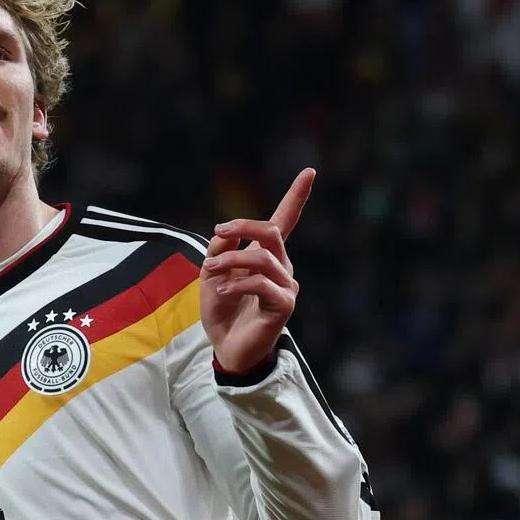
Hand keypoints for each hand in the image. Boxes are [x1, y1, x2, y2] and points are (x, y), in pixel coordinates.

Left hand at [201, 168, 314, 373]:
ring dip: (230, 260)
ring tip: (210, 272)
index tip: (309, 171)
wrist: (226, 347)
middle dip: (241, 227)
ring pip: (261, 257)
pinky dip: (236, 284)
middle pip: (270, 231)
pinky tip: (221, 292)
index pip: (285, 221)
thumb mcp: (211, 274)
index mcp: (267, 256)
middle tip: (219, 232)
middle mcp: (282, 267)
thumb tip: (226, 231)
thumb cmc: (222, 311)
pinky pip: (261, 283)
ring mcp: (286, 286)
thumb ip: (218, 249)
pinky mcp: (284, 305)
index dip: (296, 196)